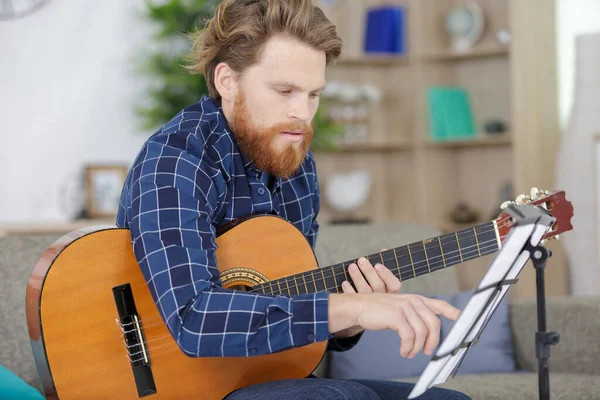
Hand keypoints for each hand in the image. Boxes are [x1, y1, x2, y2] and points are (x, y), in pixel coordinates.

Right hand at [329, 292, 459, 357]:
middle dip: (433, 341)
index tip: (462, 321)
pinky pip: (408, 336)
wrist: (357, 308)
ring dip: (417, 347)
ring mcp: (404, 306)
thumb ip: (413, 316)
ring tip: (409, 352)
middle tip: (426, 352)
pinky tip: (402, 351)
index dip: (452, 313)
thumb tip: (427, 331)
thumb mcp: (398, 309)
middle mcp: (412, 300)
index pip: (439, 304)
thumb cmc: (377, 311)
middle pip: (433, 323)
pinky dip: (407, 347)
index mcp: (415, 299)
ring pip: (422, 332)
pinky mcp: (396, 315)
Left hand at [335, 248, 401, 337]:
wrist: (368, 317)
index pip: (394, 285)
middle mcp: (383, 301)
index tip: (378, 264)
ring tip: (351, 267)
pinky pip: (354, 301)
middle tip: (361, 260)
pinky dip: (349, 291)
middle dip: (369, 272)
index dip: (386, 274)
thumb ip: (382, 267)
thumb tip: (384, 249)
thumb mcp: (382, 281)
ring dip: (358, 278)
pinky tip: (345, 283)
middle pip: (378, 286)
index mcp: (392, 295)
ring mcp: (371, 307)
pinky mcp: (360, 312)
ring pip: (366, 292)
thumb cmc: (376, 293)